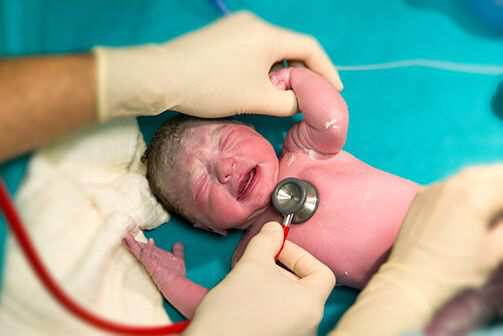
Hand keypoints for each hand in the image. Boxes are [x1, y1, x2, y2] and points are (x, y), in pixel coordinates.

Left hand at [94, 11, 341, 120]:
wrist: (162, 76)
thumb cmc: (213, 88)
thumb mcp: (257, 99)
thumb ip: (289, 102)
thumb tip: (299, 101)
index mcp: (267, 34)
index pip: (309, 48)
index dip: (326, 70)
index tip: (334, 90)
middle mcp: (254, 23)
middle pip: (290, 46)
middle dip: (303, 71)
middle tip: (308, 95)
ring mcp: (235, 26)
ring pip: (270, 48)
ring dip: (281, 70)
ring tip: (281, 93)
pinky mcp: (220, 34)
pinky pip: (252, 48)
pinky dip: (262, 65)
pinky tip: (257, 83)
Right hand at [122, 233, 185, 279]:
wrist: (178, 286)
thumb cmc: (177, 276)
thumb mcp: (177, 259)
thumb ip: (177, 251)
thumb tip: (177, 243)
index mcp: (155, 258)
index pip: (145, 249)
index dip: (139, 243)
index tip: (131, 237)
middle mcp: (152, 261)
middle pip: (140, 249)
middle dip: (132, 243)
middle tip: (124, 235)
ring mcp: (151, 264)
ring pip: (141, 252)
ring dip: (134, 244)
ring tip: (126, 236)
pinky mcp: (153, 268)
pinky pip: (149, 257)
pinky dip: (148, 249)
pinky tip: (150, 241)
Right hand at [184, 221, 335, 335]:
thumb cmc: (234, 311)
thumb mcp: (251, 265)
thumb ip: (266, 241)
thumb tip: (273, 230)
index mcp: (311, 304)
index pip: (322, 271)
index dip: (298, 255)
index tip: (276, 250)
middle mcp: (309, 323)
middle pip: (304, 285)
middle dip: (279, 268)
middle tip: (257, 262)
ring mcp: (294, 334)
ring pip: (289, 300)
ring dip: (270, 284)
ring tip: (247, 282)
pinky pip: (279, 315)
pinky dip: (266, 302)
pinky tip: (245, 300)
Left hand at [330, 165, 502, 335]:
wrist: (411, 279)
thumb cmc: (456, 271)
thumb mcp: (496, 252)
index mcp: (475, 196)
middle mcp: (453, 184)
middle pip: (491, 172)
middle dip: (502, 181)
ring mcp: (434, 188)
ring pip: (470, 173)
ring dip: (488, 178)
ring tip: (497, 193)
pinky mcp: (421, 195)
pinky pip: (450, 181)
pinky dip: (467, 184)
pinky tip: (472, 197)